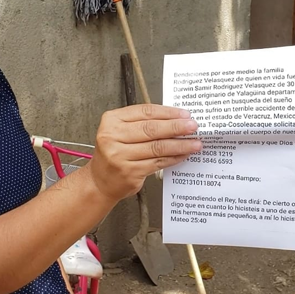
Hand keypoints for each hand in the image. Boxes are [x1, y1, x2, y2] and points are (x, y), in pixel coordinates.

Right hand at [86, 104, 201, 200]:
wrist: (100, 181)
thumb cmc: (114, 153)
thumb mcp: (120, 131)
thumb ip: (142, 123)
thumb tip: (175, 119)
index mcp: (111, 120)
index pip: (145, 112)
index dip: (167, 112)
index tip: (184, 114)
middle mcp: (112, 137)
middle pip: (151, 129)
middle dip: (176, 127)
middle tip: (193, 126)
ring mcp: (120, 156)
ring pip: (157, 147)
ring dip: (179, 145)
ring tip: (194, 143)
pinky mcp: (129, 172)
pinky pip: (157, 162)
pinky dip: (173, 158)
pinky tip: (183, 154)